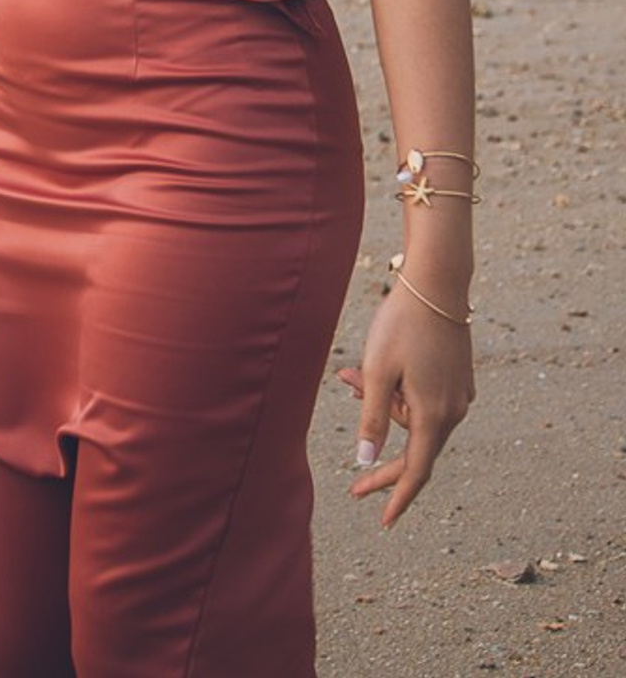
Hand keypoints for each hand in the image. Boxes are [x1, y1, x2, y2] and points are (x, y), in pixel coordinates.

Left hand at [338, 281, 475, 526]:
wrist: (436, 286)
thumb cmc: (401, 326)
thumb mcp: (378, 370)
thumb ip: (371, 417)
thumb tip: (364, 461)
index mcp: (433, 415)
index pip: (416, 469)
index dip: (398, 496)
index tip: (384, 520)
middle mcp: (453, 412)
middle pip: (415, 449)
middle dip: (382, 462)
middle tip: (353, 490)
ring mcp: (459, 396)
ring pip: (414, 418)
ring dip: (381, 406)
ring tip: (349, 375)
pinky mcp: (457, 380)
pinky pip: (423, 400)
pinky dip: (396, 393)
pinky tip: (375, 367)